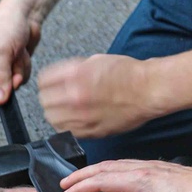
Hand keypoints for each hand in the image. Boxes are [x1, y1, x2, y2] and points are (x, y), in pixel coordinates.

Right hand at [0, 3, 41, 104]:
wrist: (24, 15)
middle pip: (2, 91)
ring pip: (14, 85)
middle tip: (14, 57)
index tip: (11, 75)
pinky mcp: (12, 69)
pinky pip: (22, 78)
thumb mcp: (2, 51)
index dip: (1, 88)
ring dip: (20, 68)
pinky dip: (25, 66)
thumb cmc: (7, 26)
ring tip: (17, 51)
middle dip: (13, 75)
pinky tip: (21, 52)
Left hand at [38, 54, 158, 138]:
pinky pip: (68, 131)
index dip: (46, 82)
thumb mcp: (95, 60)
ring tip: (65, 110)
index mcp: (74, 75)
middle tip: (55, 97)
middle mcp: (75, 96)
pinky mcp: (92, 130)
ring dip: (56, 113)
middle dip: (49, 97)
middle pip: (45, 102)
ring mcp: (83, 116)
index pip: (43, 82)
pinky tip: (75, 119)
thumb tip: (59, 78)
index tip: (49, 84)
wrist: (148, 89)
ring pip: (53, 120)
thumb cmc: (127, 73)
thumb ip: (73, 69)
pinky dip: (68, 126)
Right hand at [60, 159, 191, 191]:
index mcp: (142, 181)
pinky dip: (108, 170)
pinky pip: (124, 166)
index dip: (82, 187)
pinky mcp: (156, 168)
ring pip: (113, 165)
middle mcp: (143, 169)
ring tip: (79, 179)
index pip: (103, 181)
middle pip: (104, 168)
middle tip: (64, 184)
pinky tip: (109, 177)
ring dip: (93, 171)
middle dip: (81, 176)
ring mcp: (150, 167)